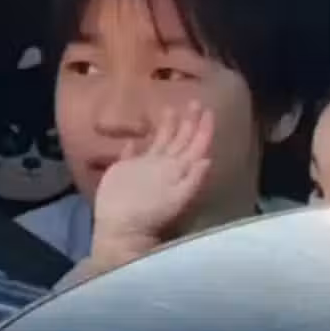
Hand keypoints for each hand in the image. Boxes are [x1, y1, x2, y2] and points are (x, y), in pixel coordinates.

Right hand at [91, 101, 213, 266]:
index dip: (203, 129)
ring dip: (167, 126)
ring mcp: (145, 168)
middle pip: (181, 140)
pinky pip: (133, 153)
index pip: (195, 146)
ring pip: (160, 143)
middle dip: (189, 121)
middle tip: (195, 102)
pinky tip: (136, 138)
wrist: (120, 229)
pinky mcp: (125, 170)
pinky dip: (136, 146)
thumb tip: (207, 160)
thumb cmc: (149, 215)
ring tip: (170, 109)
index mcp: (177, 170)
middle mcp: (164, 166)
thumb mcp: (176, 199)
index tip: (209, 110)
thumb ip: (191, 180)